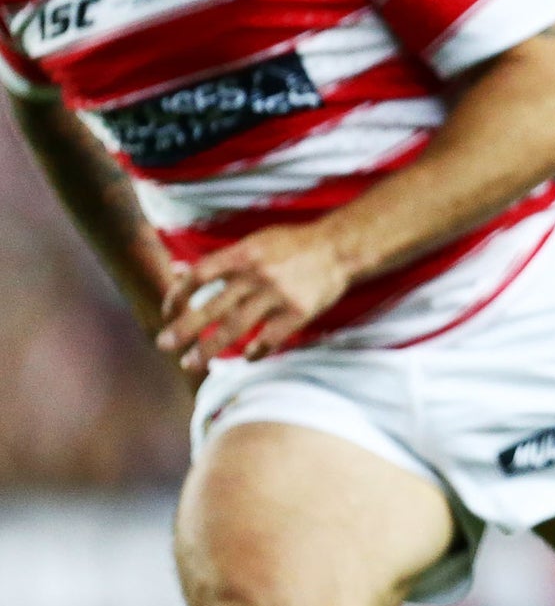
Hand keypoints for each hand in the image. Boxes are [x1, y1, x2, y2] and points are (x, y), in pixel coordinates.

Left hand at [157, 224, 355, 376]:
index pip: (198, 276)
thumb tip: (179, 271)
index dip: (178, 295)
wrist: (340, 247)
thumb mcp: (255, 241)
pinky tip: (246, 357)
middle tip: (163, 345)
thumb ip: (221, 260)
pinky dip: (256, 351)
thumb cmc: (294, 243)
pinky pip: (270, 338)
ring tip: (190, 363)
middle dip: (184, 329)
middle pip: (211, 307)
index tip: (167, 312)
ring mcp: (278, 295)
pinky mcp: (298, 312)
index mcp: (244, 254)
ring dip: (209, 349)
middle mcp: (257, 275)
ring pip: (235, 328)